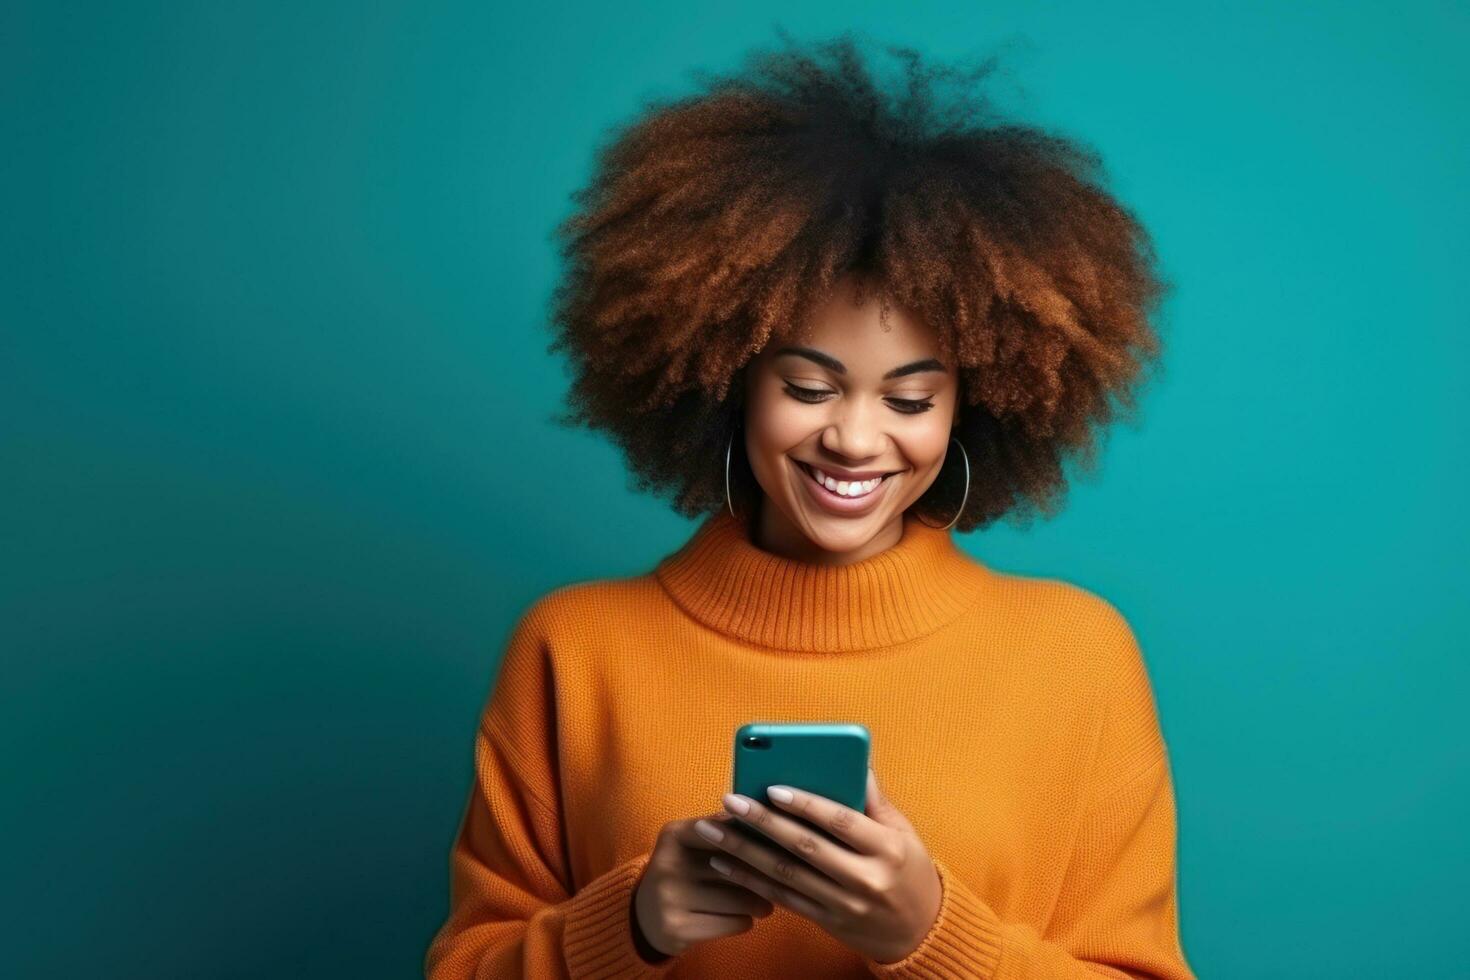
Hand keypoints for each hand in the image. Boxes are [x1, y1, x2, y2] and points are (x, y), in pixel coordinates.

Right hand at [631, 809, 776, 961]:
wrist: (644, 917)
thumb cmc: (684, 874)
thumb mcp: (691, 846)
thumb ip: (724, 831)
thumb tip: (769, 823)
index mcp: (673, 834)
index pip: (726, 830)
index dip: (756, 838)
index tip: (777, 845)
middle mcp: (667, 863)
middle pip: (737, 866)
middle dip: (764, 875)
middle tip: (780, 880)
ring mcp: (669, 897)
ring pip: (740, 898)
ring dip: (760, 902)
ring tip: (765, 903)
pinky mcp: (677, 928)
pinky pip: (733, 923)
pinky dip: (745, 921)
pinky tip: (744, 918)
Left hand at [695, 766, 942, 964]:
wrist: (920, 932)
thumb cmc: (910, 871)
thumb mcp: (904, 833)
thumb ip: (875, 800)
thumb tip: (857, 761)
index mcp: (887, 849)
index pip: (841, 821)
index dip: (806, 804)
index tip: (772, 787)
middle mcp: (865, 878)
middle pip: (805, 846)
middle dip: (762, 822)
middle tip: (729, 801)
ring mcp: (845, 904)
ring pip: (786, 875)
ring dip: (744, 852)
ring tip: (713, 831)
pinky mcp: (828, 922)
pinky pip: (783, 899)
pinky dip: (751, 880)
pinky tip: (725, 863)